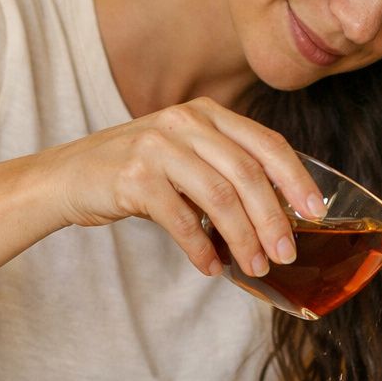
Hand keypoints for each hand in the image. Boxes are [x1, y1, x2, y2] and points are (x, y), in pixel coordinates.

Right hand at [42, 97, 325, 278]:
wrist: (66, 177)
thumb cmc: (133, 172)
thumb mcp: (183, 154)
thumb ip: (224, 168)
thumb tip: (279, 215)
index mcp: (205, 113)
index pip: (265, 142)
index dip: (296, 179)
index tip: (315, 213)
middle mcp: (184, 121)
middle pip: (247, 174)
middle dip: (273, 220)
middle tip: (285, 254)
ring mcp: (157, 146)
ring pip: (219, 198)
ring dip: (243, 239)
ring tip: (253, 267)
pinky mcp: (133, 177)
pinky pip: (181, 220)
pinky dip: (201, 248)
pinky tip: (211, 267)